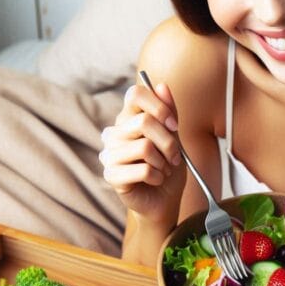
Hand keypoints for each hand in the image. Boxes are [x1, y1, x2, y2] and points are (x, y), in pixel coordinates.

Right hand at [99, 82, 185, 218]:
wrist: (164, 199)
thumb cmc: (167, 167)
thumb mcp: (174, 137)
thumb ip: (168, 113)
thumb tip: (162, 86)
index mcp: (127, 119)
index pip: (135, 94)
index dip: (159, 106)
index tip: (174, 126)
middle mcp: (114, 133)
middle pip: (144, 121)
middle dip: (168, 142)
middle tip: (174, 157)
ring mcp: (109, 153)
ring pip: (144, 147)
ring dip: (163, 162)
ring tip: (163, 170)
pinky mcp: (110, 175)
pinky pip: (142, 169)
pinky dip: (157, 176)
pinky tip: (155, 180)